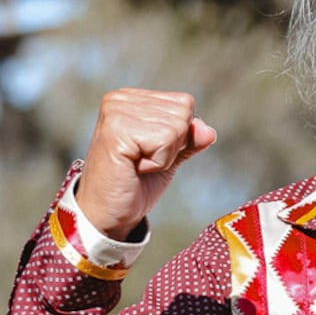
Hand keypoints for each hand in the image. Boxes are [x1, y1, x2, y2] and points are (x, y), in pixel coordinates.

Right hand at [74, 88, 216, 239]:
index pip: (184, 104)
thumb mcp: (168, 158)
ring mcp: (116, 111)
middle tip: (141, 162)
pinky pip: (164, 140)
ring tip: (136, 165)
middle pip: (183, 114)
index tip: (149, 153)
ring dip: (163, 157)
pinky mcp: (116, 129)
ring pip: (176, 128)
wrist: (107, 215)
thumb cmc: (134, 186)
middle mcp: (121, 99)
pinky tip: (133, 167)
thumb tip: (208, 131)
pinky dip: (157, 163)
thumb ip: (189, 140)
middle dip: (172, 147)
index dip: (179, 137)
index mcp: (132, 99)